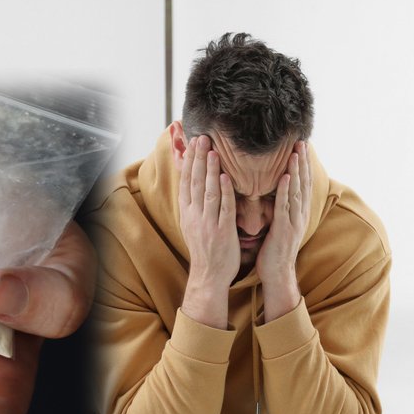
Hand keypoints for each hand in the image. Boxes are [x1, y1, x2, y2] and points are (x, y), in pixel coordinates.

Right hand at [177, 135, 237, 327]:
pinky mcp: (222, 231)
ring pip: (209, 192)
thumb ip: (195, 204)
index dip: (189, 162)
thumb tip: (195, 184)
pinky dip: (225, 192)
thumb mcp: (193, 224)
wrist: (209, 275)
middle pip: (196, 183)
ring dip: (211, 171)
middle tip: (202, 138)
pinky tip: (227, 177)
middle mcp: (195, 216)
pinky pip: (224, 208)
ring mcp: (208, 223)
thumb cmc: (205, 249)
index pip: (186, 182)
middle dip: (198, 159)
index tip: (192, 143)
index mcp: (187, 213)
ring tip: (213, 151)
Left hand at [257, 141, 309, 320]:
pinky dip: (284, 190)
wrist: (277, 273)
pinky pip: (284, 207)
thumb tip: (276, 190)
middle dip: (303, 163)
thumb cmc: (274, 249)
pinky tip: (284, 176)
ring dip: (296, 171)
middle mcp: (300, 215)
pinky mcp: (284, 229)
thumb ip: (280, 207)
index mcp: (298, 213)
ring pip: (296, 192)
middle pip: (303, 184)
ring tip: (295, 152)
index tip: (301, 147)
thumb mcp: (280, 224)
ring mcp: (294, 222)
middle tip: (302, 142)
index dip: (303, 166)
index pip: (302, 184)